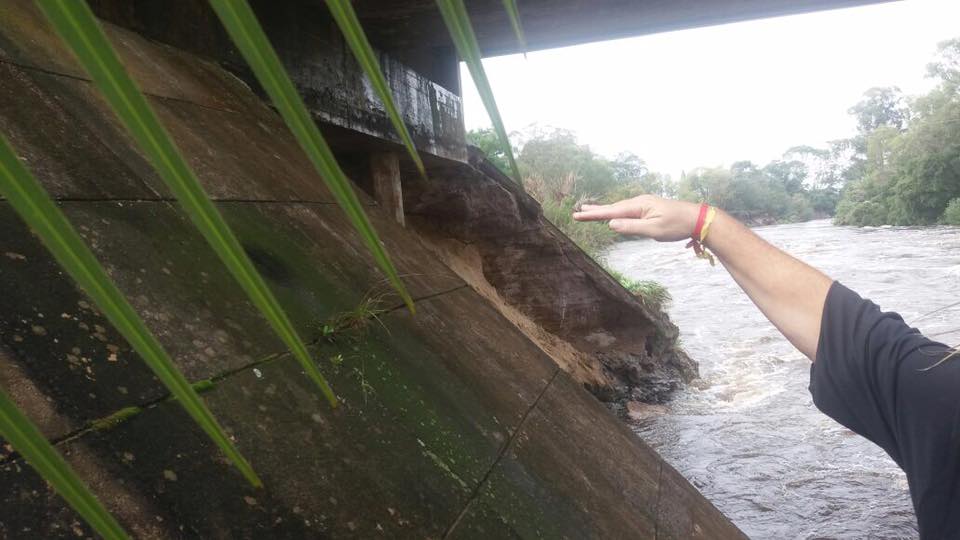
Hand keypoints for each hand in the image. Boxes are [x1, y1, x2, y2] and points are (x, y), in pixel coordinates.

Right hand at [572, 195, 701, 241]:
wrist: (697, 218)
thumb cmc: (676, 225)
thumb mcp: (653, 230)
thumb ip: (631, 228)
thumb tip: (611, 224)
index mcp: (639, 205)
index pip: (611, 211)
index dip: (593, 215)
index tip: (577, 215)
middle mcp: (639, 202)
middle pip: (613, 207)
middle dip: (595, 211)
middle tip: (578, 212)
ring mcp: (645, 204)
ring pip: (620, 208)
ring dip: (604, 210)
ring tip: (590, 210)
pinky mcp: (649, 208)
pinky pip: (628, 210)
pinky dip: (616, 211)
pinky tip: (614, 214)